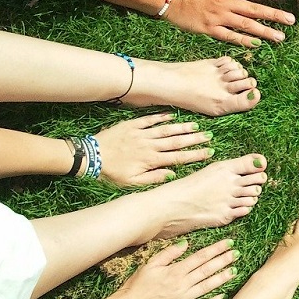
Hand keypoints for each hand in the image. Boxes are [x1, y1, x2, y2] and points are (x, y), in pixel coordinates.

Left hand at [94, 113, 211, 185]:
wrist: (89, 157)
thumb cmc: (111, 173)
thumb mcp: (131, 183)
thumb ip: (153, 179)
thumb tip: (172, 174)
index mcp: (151, 160)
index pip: (178, 157)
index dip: (195, 155)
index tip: (209, 152)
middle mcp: (149, 145)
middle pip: (176, 141)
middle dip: (194, 139)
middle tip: (209, 136)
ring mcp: (141, 134)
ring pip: (166, 130)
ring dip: (182, 127)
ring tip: (197, 126)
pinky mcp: (131, 125)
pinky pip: (149, 120)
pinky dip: (161, 117)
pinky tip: (172, 115)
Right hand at [110, 239, 235, 298]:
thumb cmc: (135, 286)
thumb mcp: (150, 265)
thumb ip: (169, 254)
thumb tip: (186, 243)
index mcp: (175, 271)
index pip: (201, 257)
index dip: (217, 249)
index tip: (229, 243)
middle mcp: (182, 284)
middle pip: (207, 270)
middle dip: (224, 260)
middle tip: (237, 253)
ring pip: (207, 287)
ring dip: (222, 278)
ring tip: (235, 270)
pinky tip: (222, 296)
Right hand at [166, 0, 296, 46]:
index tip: (285, 0)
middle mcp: (227, 4)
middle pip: (256, 11)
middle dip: (275, 16)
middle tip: (291, 21)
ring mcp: (219, 18)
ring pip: (247, 26)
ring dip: (265, 32)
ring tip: (280, 37)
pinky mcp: (211, 30)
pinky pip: (231, 37)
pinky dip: (244, 41)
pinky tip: (257, 45)